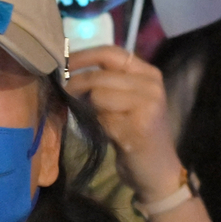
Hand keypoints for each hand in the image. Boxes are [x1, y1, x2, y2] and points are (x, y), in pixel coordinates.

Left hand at [65, 46, 184, 201]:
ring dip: (92, 109)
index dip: (83, 56)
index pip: (110, 52)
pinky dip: (101, 126)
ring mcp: (148, 104)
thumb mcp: (127, 100)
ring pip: (98, 95)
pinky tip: (114, 135)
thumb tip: (69, 68)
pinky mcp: (139, 125)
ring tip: (105, 121)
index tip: (62, 62)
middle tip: (65, 92)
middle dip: (77, 83)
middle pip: (100, 75)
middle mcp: (151, 84)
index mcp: (148, 73)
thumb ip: (108, 81)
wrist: (157, 169)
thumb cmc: (136, 132)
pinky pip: (103, 118)